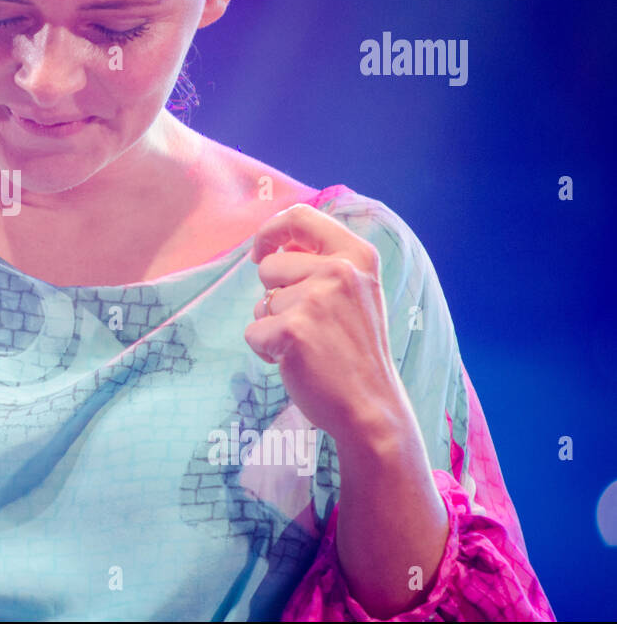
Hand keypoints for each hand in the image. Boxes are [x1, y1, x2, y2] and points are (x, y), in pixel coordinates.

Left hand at [243, 203, 410, 444]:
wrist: (371, 406)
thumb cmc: (355, 349)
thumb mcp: (354, 292)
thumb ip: (322, 263)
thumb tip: (274, 245)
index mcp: (357, 255)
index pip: (300, 217)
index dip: (271, 231)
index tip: (260, 251)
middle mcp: (339, 271)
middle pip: (270, 266)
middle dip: (274, 296)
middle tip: (309, 326)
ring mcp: (315, 300)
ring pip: (261, 302)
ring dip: (272, 325)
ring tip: (308, 345)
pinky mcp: (292, 330)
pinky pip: (253, 332)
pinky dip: (265, 351)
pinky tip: (297, 361)